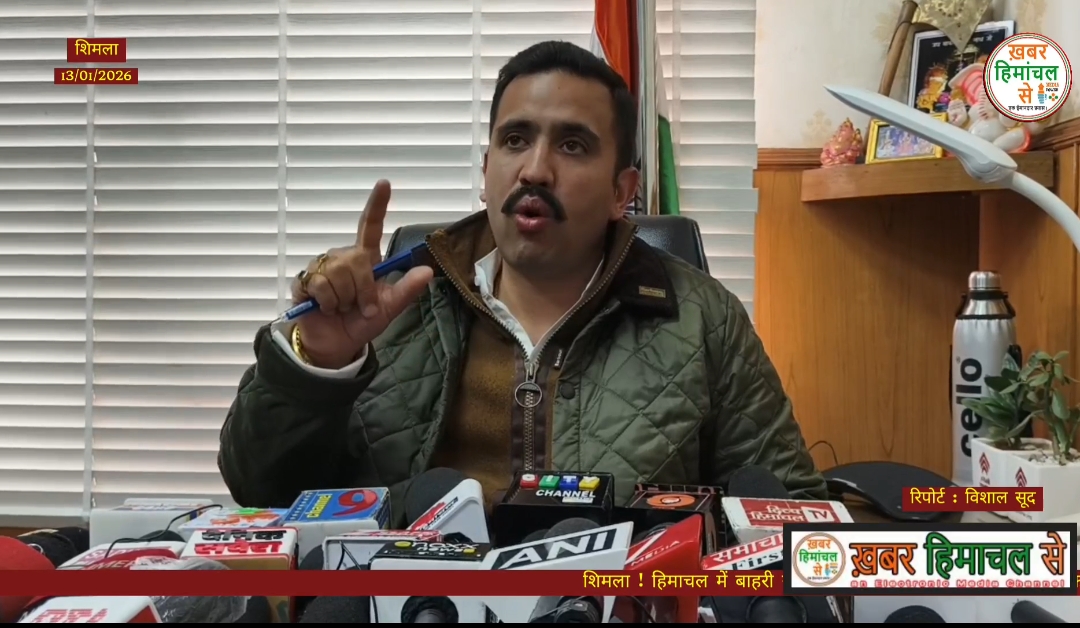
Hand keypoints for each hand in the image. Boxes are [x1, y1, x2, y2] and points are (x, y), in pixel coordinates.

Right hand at [291, 180, 433, 368]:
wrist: (337, 345)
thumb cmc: (362, 322)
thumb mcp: (390, 309)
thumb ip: (406, 290)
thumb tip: (427, 271)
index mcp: (365, 259)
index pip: (370, 226)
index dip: (377, 205)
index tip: (384, 183)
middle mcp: (342, 257)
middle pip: (356, 259)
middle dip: (363, 289)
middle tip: (361, 307)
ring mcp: (322, 267)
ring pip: (338, 274)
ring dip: (345, 299)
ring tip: (342, 308)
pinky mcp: (304, 281)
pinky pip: (320, 285)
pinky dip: (328, 303)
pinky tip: (325, 308)